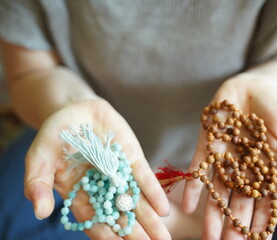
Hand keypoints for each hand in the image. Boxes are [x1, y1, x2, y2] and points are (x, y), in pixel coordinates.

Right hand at [24, 98, 170, 239]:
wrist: (74, 110)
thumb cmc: (53, 137)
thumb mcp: (40, 158)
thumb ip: (38, 183)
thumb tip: (39, 212)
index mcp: (80, 195)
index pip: (95, 221)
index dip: (107, 235)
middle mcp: (103, 189)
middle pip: (120, 215)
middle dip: (135, 233)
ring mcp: (119, 174)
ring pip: (136, 201)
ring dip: (150, 219)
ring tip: (163, 236)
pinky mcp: (132, 158)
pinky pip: (143, 178)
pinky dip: (153, 193)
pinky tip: (164, 209)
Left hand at [182, 75, 276, 238]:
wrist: (257, 85)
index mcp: (267, 171)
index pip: (264, 203)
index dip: (261, 223)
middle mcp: (244, 169)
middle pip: (238, 202)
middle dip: (234, 225)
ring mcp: (224, 158)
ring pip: (217, 191)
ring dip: (212, 214)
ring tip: (207, 236)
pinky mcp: (207, 145)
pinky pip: (198, 168)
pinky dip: (193, 186)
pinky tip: (186, 206)